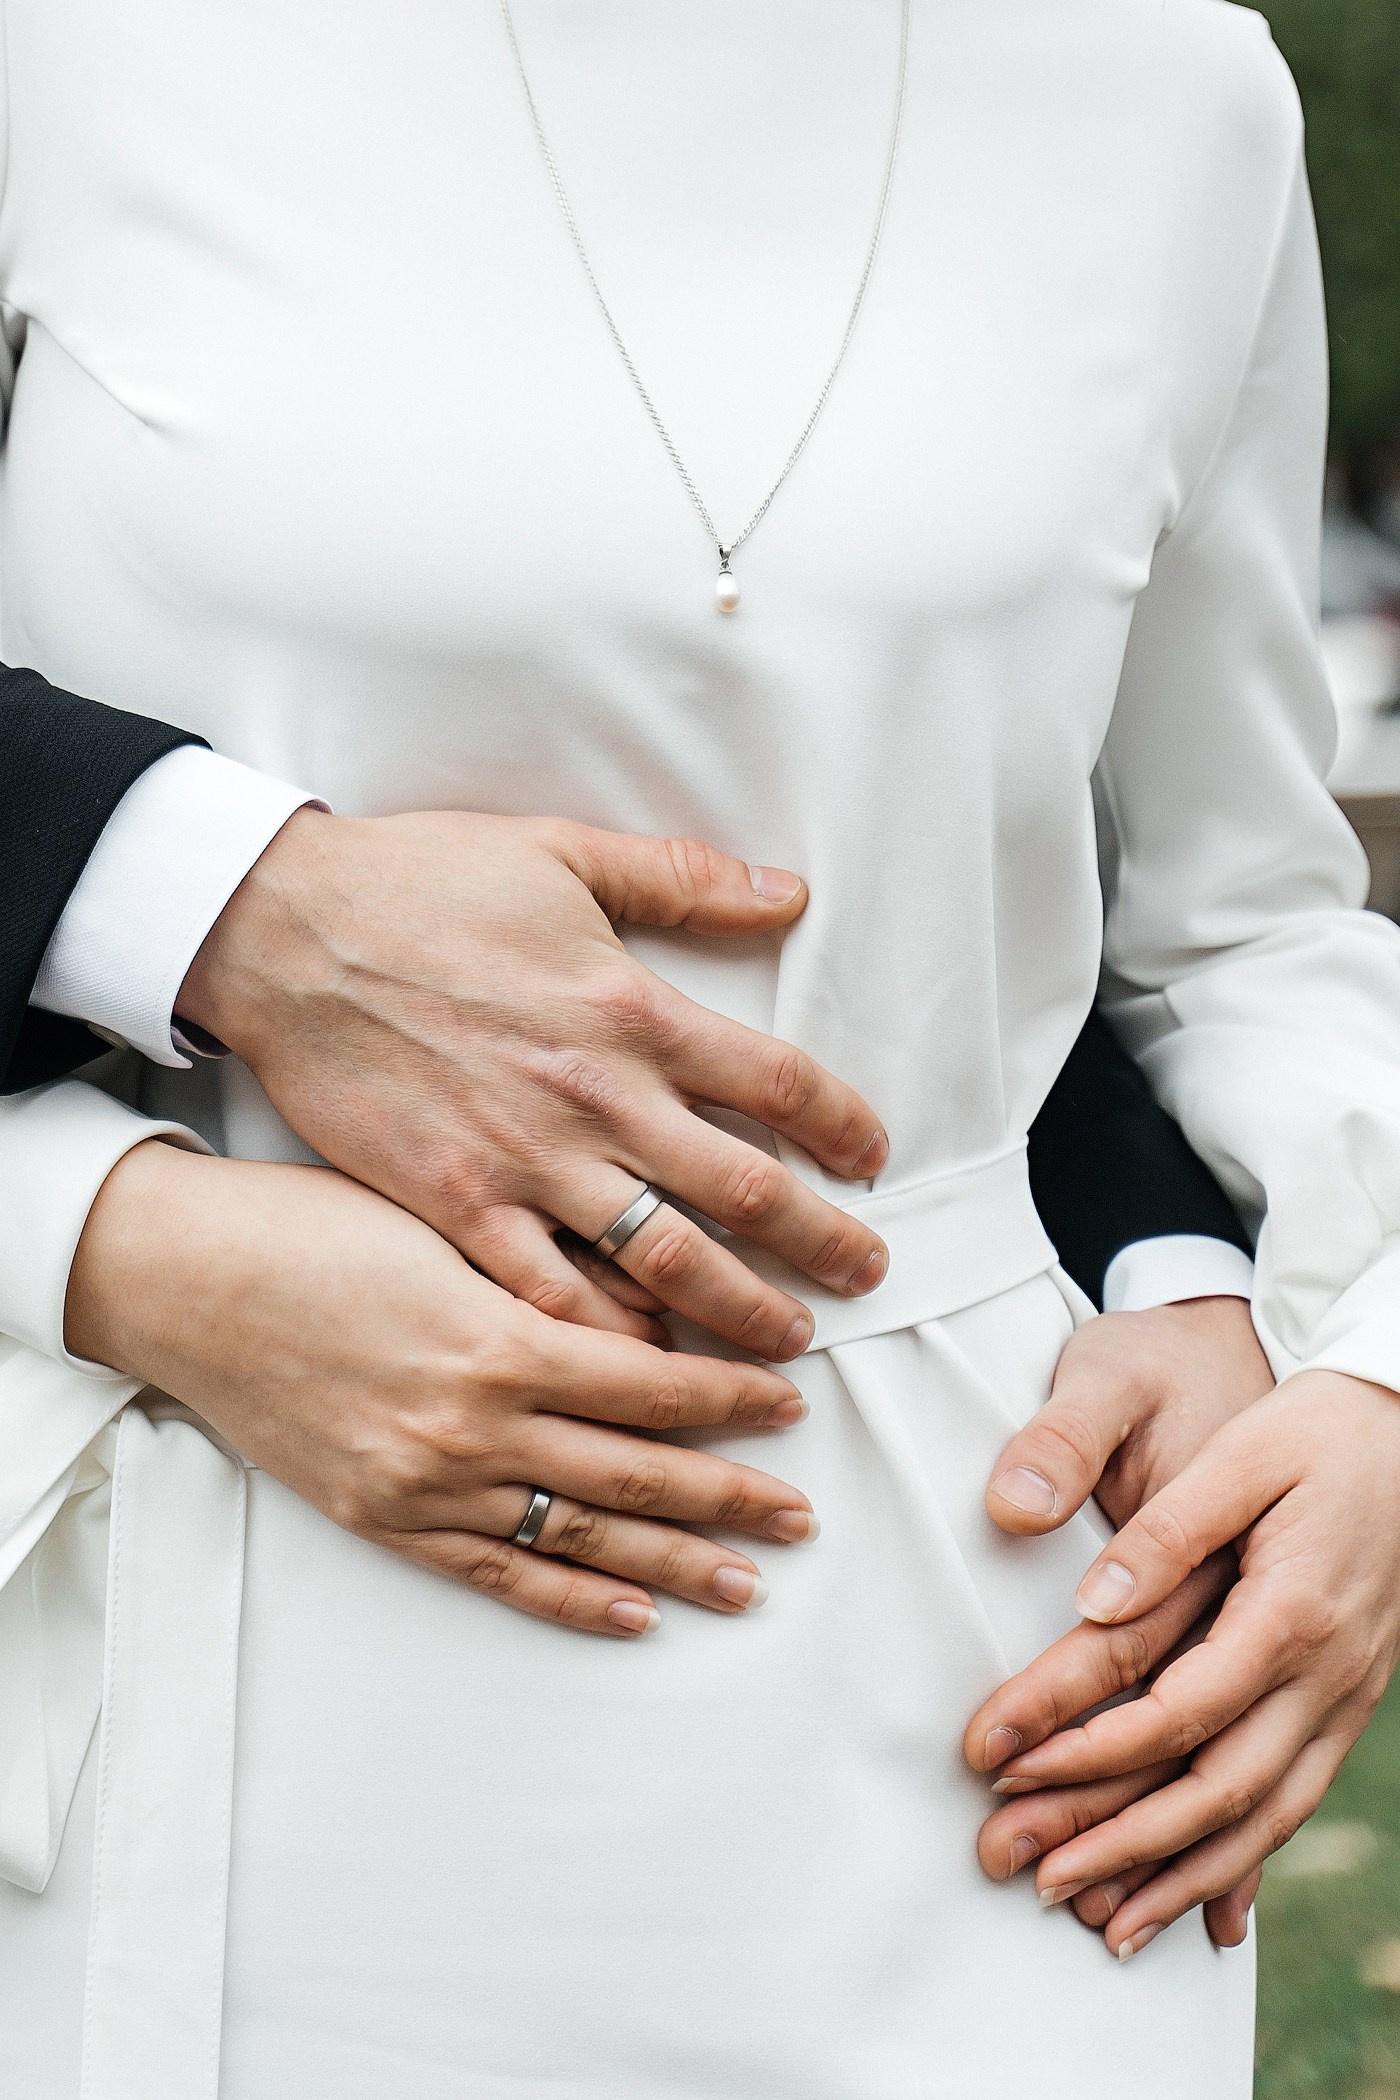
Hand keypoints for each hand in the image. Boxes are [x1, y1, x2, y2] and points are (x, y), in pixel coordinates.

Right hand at [66, 1141, 818, 1635]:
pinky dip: (570, 1597)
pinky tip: (632, 1614)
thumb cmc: (315, 1228)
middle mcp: (474, 1426)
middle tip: (802, 1513)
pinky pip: (497, 1571)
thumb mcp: (446, 1226)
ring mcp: (428, 1484)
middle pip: (636, 1472)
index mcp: (500, 1339)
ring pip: (581, 1535)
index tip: (790, 1400)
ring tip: (748, 1582)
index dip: (730, 1395)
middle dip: (730, 1495)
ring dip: (674, 1563)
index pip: (652, 1383)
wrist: (188, 1281)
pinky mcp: (385, 1520)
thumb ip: (547, 1281)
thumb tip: (649, 1320)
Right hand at [178, 809, 888, 1358]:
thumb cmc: (424, 882)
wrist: (287, 931)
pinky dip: (605, 1335)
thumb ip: (684, 879)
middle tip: (865, 1275)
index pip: (779, 1081)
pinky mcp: (456, 1204)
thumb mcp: (564, 851)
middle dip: (821, 1244)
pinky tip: (646, 1365)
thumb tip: (788, 894)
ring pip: (664, 1259)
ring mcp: (527, 1161)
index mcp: (634, 1009)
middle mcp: (597, 1096)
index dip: (842, 1125)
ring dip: (738, 1309)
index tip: (870, 1158)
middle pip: (745, 1189)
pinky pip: (548, 1291)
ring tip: (786, 1344)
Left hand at [968, 1366, 1399, 1957]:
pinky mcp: (1346, 1704)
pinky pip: (1294, 1804)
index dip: (1084, 1747)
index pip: (1174, 1707)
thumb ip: (1166, 1530)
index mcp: (1292, 1611)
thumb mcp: (1242, 1454)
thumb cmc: (1312, 1430)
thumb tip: (1090, 1605)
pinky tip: (1202, 1914)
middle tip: (1023, 1870)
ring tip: (1097, 1923)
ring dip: (1177, 1875)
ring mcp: (1345, 1698)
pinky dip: (1243, 1865)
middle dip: (1115, 1840)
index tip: (1002, 1766)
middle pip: (1214, 1786)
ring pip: (1262, 1816)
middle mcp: (1327, 1674)